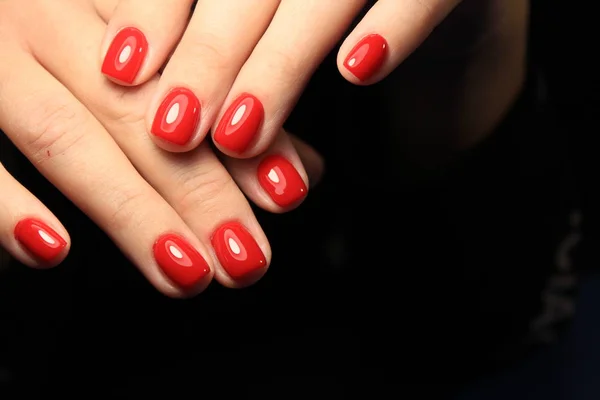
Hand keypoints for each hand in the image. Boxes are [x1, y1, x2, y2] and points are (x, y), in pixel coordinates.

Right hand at [0, 0, 321, 296]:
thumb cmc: (70, 29)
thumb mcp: (143, 39)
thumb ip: (214, 95)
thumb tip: (298, 161)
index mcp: (112, 3)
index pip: (191, 72)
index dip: (241, 133)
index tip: (287, 189)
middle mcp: (48, 14)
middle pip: (137, 112)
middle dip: (200, 190)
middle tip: (246, 256)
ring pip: (65, 135)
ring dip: (132, 212)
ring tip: (187, 271)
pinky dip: (4, 205)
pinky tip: (51, 248)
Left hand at [100, 0, 460, 157]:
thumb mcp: (265, 7)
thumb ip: (217, 26)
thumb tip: (141, 87)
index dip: (157, 11)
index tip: (122, 72)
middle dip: (208, 56)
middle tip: (171, 129)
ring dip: (278, 62)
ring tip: (238, 135)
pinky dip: (397, 23)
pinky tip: (359, 69)